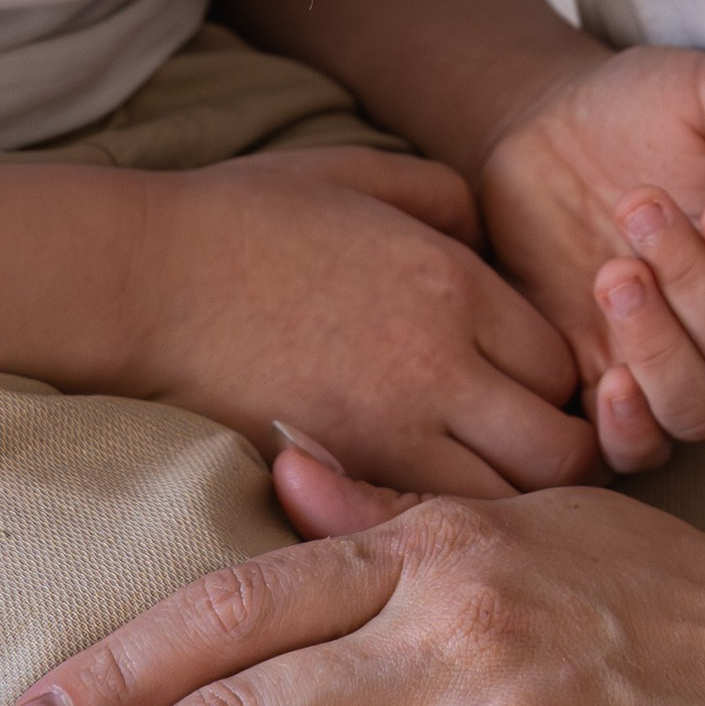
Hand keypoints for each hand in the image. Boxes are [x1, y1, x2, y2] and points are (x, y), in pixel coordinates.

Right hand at [112, 149, 595, 499]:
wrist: (140, 279)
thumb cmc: (246, 217)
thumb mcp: (361, 173)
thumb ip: (445, 198)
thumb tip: (491, 241)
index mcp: (454, 285)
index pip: (564, 368)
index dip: (563, 386)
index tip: (530, 394)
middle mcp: (437, 364)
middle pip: (558, 453)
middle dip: (557, 461)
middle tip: (521, 462)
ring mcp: (382, 432)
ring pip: (501, 510)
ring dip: (503, 508)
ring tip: (473, 493)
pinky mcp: (328, 479)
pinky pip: (418, 529)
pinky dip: (433, 532)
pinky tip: (416, 515)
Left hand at [477, 47, 704, 469]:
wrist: (540, 130)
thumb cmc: (639, 105)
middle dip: (695, 283)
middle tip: (637, 204)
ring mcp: (673, 359)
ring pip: (700, 410)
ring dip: (659, 349)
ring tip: (612, 273)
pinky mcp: (604, 385)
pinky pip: (638, 450)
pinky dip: (630, 431)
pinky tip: (608, 379)